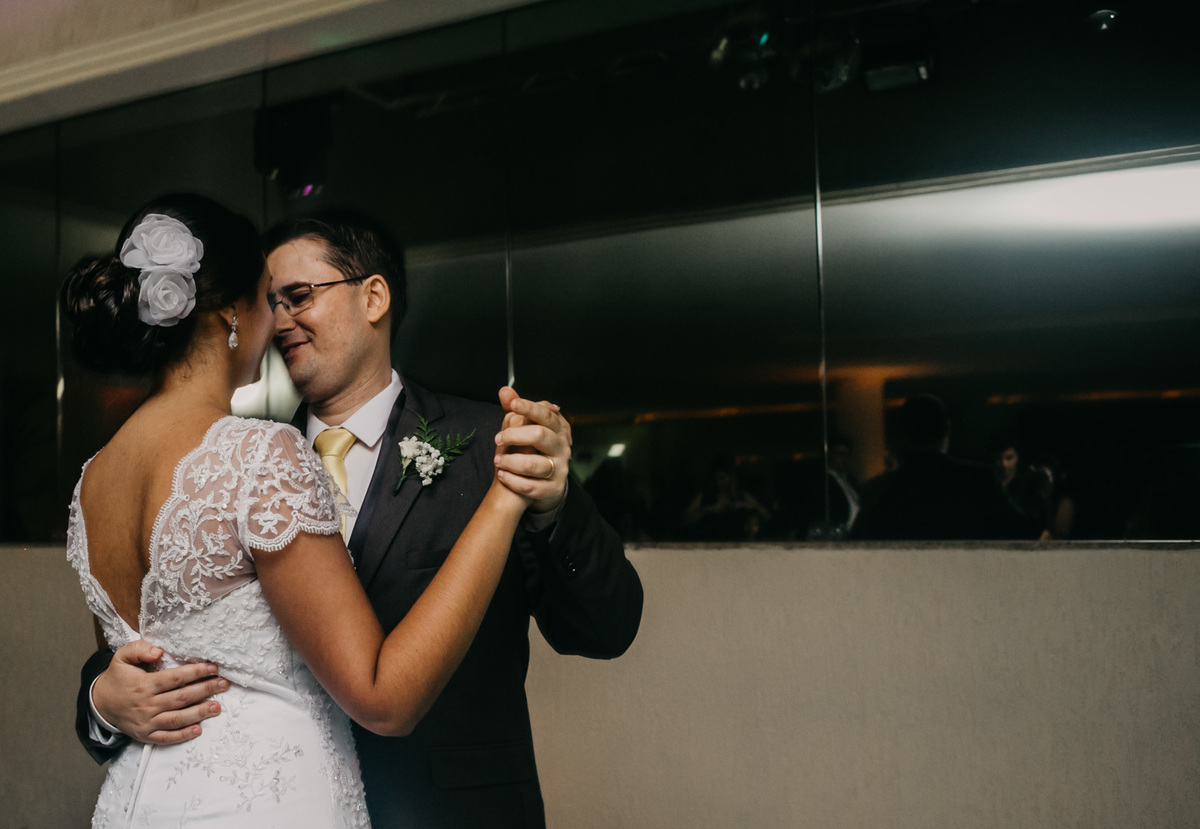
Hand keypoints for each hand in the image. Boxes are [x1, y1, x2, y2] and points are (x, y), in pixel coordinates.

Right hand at [92, 640, 228, 744]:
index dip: (196, 673)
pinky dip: (182, 736)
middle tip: (224, 684)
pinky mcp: (145, 735)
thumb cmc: (117, 678)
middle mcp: (146, 705)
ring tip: (218, 707)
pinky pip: (166, 738)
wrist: (100, 703)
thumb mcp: (121, 657)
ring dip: (199, 714)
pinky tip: (198, 730)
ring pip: (176, 719)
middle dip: (205, 690)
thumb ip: (139, 649)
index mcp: (144, 685)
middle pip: (181, 698)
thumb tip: (158, 651)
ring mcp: (146, 722)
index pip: (175, 678)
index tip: (213, 668)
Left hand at [493, 386, 571, 513]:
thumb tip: (504, 390)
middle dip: (514, 435)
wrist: (545, 484)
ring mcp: (559, 469)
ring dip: (510, 461)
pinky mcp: (552, 489)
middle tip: (497, 439)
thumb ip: (516, 410)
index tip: (512, 404)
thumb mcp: (527, 429)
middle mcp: (562, 448)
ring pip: (534, 464)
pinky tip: (502, 475)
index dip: (530, 407)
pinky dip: (513, 481)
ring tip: (497, 460)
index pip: (546, 414)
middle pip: (540, 435)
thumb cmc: (533, 451)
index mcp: (558, 430)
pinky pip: (531, 486)